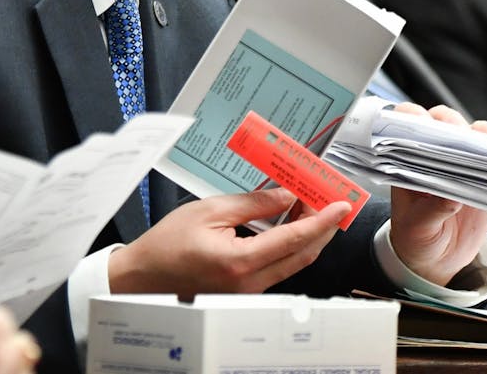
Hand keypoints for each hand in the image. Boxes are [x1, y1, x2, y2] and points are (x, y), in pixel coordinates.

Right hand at [108, 188, 349, 298]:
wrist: (145, 275)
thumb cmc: (168, 243)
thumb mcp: (211, 211)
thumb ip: (253, 203)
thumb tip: (285, 196)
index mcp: (241, 261)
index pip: (295, 239)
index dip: (322, 221)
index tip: (341, 205)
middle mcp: (250, 282)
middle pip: (302, 254)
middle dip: (321, 227)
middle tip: (328, 200)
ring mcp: (249, 290)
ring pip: (292, 261)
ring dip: (306, 235)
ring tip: (309, 206)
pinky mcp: (245, 289)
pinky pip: (277, 265)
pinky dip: (290, 244)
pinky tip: (287, 223)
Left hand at [387, 103, 486, 286]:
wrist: (436, 257)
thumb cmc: (415, 235)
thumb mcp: (416, 225)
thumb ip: (431, 210)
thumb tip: (451, 198)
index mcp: (409, 157)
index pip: (410, 123)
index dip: (415, 117)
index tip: (422, 123)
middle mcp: (437, 152)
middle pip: (448, 122)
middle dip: (454, 126)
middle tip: (458, 138)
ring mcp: (464, 162)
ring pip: (478, 135)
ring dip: (486, 137)